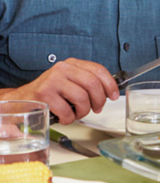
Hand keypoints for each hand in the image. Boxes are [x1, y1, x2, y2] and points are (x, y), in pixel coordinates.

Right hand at [1, 59, 118, 123]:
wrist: (23, 99)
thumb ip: (87, 83)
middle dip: (99, 100)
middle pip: (93, 84)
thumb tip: (110, 92)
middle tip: (97, 109)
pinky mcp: (44, 94)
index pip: (98, 70)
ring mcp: (52, 80)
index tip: (113, 95)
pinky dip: (69, 118)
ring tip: (77, 113)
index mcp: (71, 64)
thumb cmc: (51, 93)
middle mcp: (62, 69)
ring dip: (83, 111)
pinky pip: (67, 110)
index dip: (110, 84)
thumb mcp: (70, 82)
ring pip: (82, 98)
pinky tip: (65, 116)